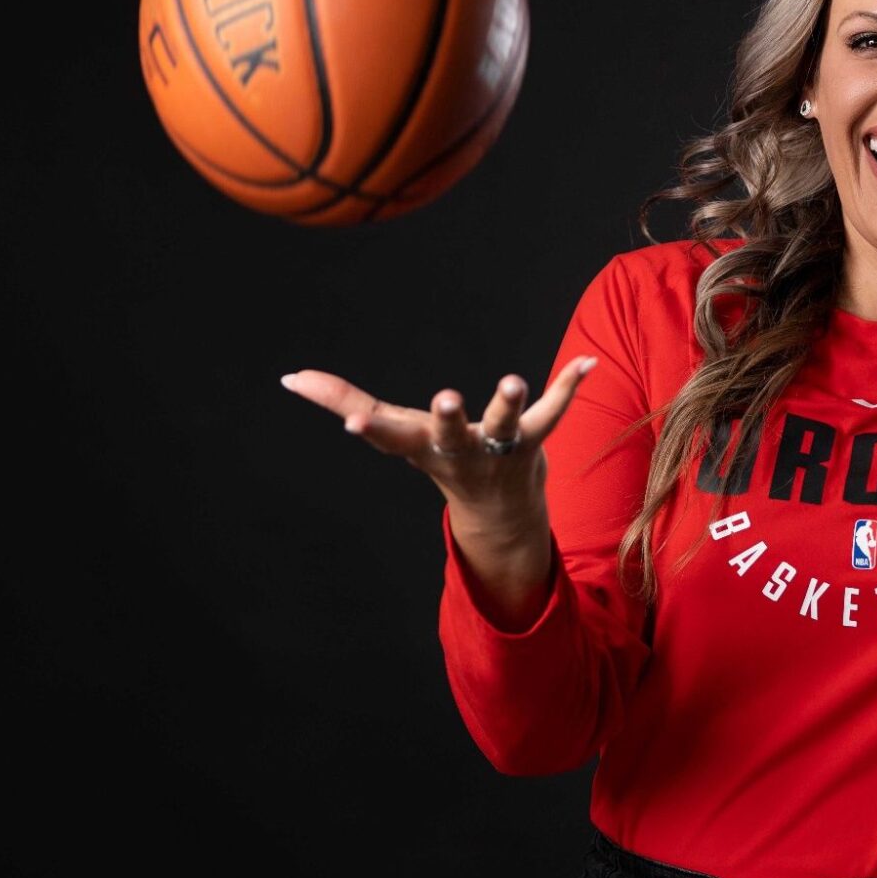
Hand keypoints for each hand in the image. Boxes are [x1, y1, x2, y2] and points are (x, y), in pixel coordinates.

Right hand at [277, 354, 598, 518]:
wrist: (497, 514)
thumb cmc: (437, 457)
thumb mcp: (393, 433)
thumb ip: (342, 400)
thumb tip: (289, 377)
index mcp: (421, 447)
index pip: (391, 438)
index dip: (372, 429)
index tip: (353, 423)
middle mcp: (460, 452)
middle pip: (453, 435)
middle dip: (449, 418)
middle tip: (447, 398)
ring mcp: (500, 450)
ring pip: (508, 428)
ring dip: (510, 404)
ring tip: (514, 381)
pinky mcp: (535, 442)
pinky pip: (554, 412)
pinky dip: (569, 385)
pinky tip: (587, 362)